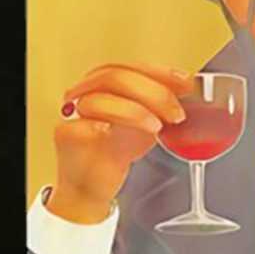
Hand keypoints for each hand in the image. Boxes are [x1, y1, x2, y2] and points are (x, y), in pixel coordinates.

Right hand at [48, 60, 192, 222]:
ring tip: (156, 128)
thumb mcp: (147, 123)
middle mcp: (88, 93)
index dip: (160, 72)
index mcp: (106, 84)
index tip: (185, 82)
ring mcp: (74, 114)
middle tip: (175, 112)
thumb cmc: (115, 150)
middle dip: (153, 92)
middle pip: (115, 77)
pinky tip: (108, 131)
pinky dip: (94, 126)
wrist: (93, 186)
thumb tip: (189, 91)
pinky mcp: (66, 137)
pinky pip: (76, 126)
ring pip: (98, 100)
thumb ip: (162, 105)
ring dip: (133, 111)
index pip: (132, 67)